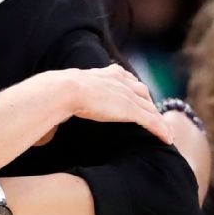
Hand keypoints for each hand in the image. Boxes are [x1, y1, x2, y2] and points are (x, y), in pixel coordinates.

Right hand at [52, 64, 172, 144]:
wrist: (64, 90)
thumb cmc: (57, 93)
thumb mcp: (62, 91)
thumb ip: (62, 102)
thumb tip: (45, 129)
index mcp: (102, 75)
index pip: (123, 78)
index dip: (130, 85)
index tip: (134, 90)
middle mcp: (118, 82)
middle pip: (141, 91)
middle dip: (148, 101)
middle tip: (153, 112)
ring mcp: (126, 96)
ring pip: (150, 108)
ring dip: (159, 119)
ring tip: (165, 130)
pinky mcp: (131, 109)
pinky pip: (152, 121)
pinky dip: (161, 129)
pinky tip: (168, 139)